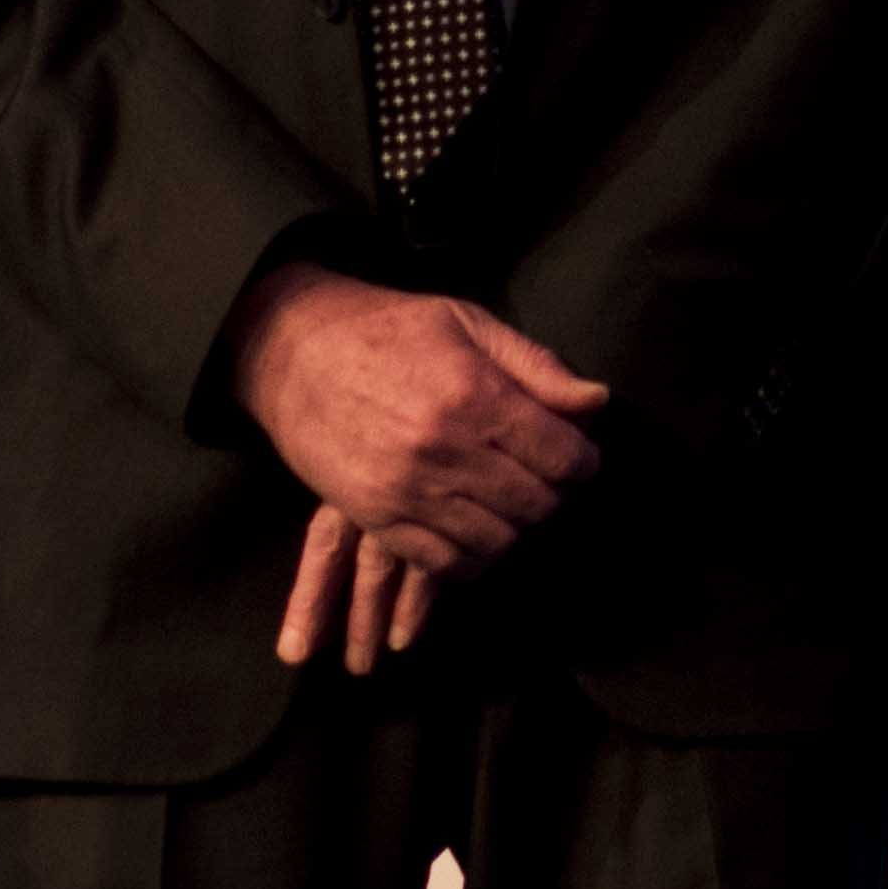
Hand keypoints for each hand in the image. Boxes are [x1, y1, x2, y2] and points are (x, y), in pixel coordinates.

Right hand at [229, 262, 609, 666]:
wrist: (291, 350)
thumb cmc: (387, 329)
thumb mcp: (468, 323)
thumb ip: (536, 366)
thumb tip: (596, 402)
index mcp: (474, 396)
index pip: (563, 458)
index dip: (582, 461)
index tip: (574, 455)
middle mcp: (445, 450)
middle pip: (536, 505)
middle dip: (551, 494)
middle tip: (541, 477)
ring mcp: (407, 491)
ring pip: (497, 542)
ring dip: (513, 527)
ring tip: (506, 501)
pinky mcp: (375, 517)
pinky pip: (444, 565)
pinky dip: (471, 558)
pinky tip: (473, 532)